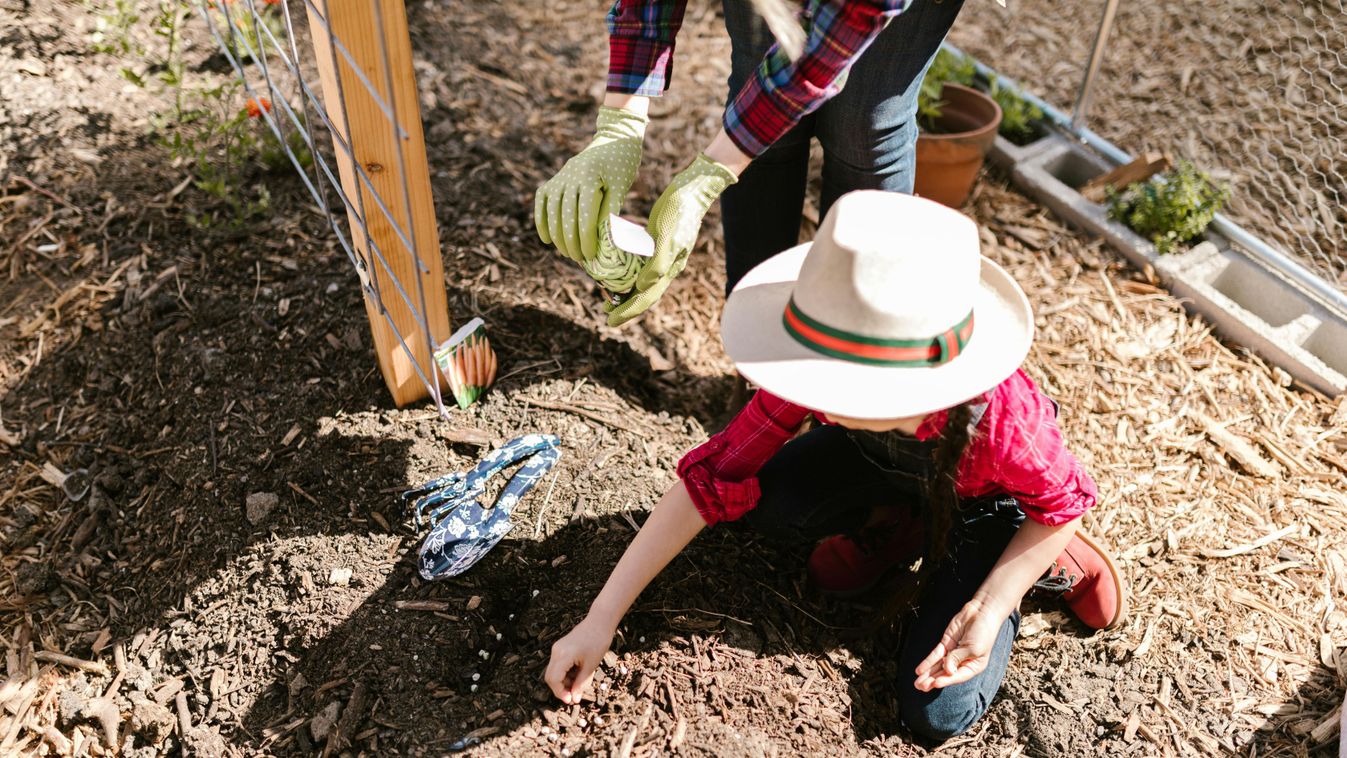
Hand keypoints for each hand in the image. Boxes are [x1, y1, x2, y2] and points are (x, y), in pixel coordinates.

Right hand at [535, 106, 646, 262]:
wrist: (613, 140)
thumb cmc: (622, 166)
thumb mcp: (621, 187)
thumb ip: (611, 211)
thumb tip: (607, 241)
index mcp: (588, 178)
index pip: (584, 216)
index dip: (586, 238)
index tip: (590, 255)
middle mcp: (569, 176)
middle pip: (565, 216)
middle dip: (571, 241)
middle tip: (579, 259)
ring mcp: (559, 177)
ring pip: (552, 211)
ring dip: (557, 235)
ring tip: (566, 253)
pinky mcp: (553, 179)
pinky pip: (542, 201)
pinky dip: (542, 220)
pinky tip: (547, 240)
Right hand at [545, 615, 615, 704]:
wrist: (600, 622)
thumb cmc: (598, 642)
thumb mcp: (591, 666)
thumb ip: (581, 683)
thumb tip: (574, 699)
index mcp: (563, 655)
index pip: (553, 680)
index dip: (560, 693)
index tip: (571, 700)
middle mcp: (556, 652)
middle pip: (550, 677)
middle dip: (560, 689)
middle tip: (574, 696)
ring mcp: (557, 648)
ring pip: (554, 672)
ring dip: (564, 681)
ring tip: (579, 684)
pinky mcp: (560, 647)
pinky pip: (558, 665)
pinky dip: (566, 673)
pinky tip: (578, 674)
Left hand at [605, 153, 736, 325]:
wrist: (693, 188)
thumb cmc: (680, 210)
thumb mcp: (667, 235)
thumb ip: (657, 263)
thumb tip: (642, 287)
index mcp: (669, 268)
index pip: (647, 297)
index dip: (628, 311)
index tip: (610, 321)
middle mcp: (666, 266)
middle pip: (644, 294)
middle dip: (625, 306)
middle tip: (607, 315)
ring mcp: (663, 255)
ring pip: (642, 281)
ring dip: (627, 292)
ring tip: (609, 298)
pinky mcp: (658, 243)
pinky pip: (641, 264)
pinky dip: (629, 272)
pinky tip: (618, 270)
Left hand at [913, 597, 1007, 690]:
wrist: (982, 612)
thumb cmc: (983, 633)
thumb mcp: (973, 648)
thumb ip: (958, 658)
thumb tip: (946, 670)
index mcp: (973, 666)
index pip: (958, 676)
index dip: (946, 680)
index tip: (935, 684)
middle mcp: (962, 662)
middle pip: (945, 674)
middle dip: (933, 680)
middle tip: (920, 687)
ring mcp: (953, 653)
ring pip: (938, 666)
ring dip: (928, 674)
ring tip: (917, 684)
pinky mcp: (946, 644)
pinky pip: (935, 655)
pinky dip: (927, 662)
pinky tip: (919, 670)